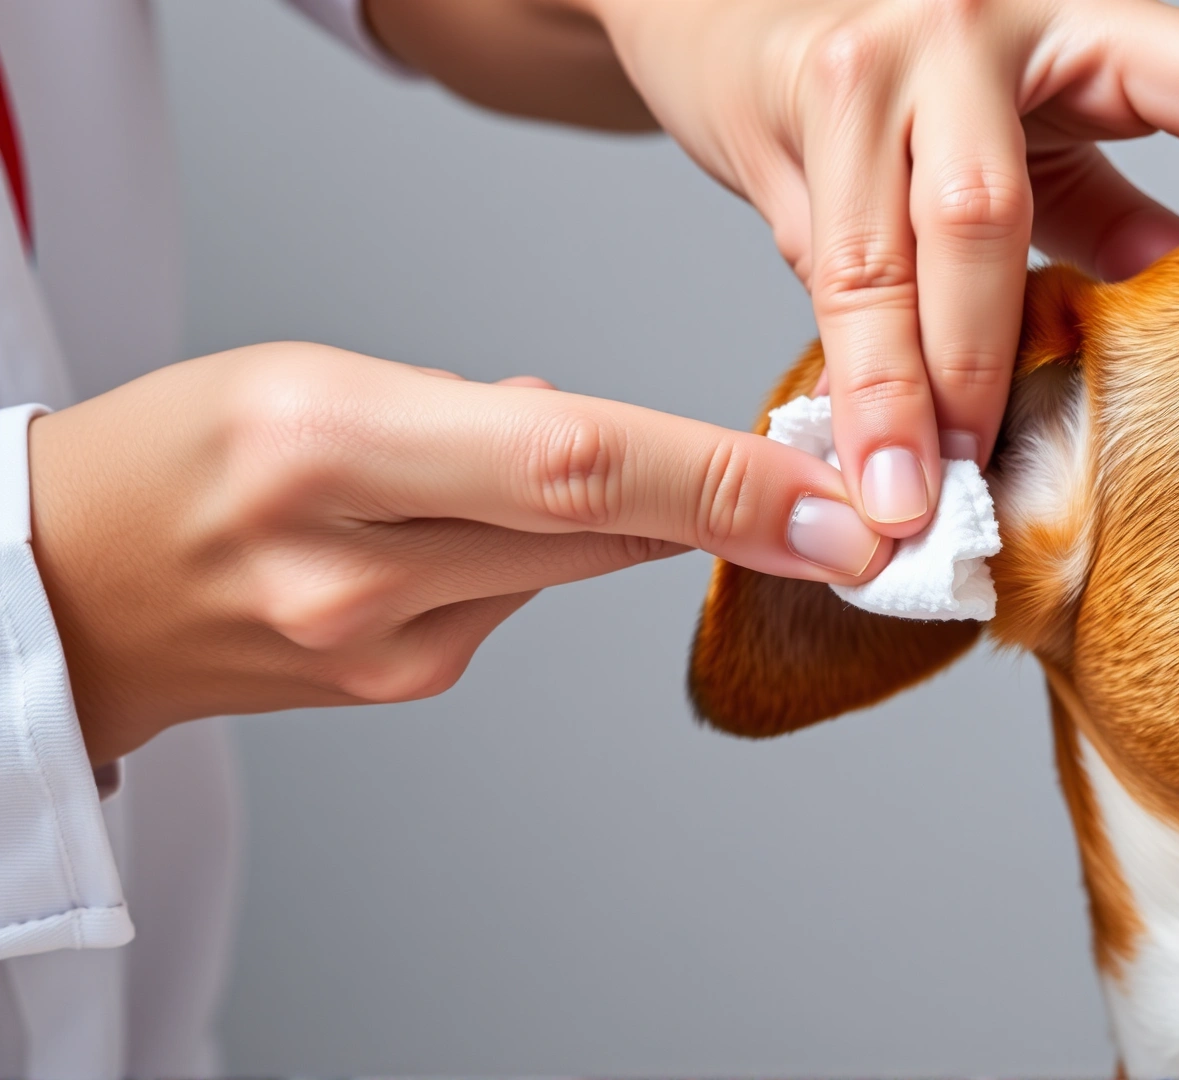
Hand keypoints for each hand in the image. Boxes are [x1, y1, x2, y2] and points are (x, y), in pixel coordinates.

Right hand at [28, 343, 891, 761]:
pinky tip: (481, 528)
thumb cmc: (178, 459)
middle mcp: (356, 567)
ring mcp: (381, 650)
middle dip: (737, 517)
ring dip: (626, 522)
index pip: (573, 466)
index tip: (837, 510)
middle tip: (847, 505)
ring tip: (556, 476)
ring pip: (571, 569)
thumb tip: (594, 425)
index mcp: (324, 445)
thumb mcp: (307, 372)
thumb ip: (470, 407)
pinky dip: (537, 554)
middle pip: (599, 533)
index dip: (721, 486)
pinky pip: (520, 603)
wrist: (71, 592)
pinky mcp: (403, 689)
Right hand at [365, 0, 1178, 537]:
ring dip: (893, 389)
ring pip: (883, 252)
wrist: (735, 7)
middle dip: (981, 363)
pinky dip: (840, 359)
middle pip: (986, 213)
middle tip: (982, 480)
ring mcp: (873, 60)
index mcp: (1080, 24)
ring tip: (910, 495)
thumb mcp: (1030, 129)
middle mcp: (973, 25)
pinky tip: (853, 442)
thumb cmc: (907, 80)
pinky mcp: (785, 102)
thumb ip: (1105, 209)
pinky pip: (817, 258)